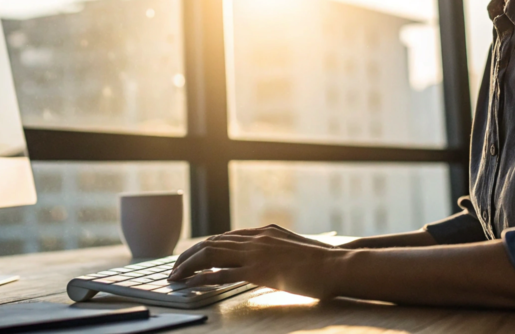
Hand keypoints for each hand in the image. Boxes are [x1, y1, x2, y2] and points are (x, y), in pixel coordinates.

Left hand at [168, 224, 344, 298]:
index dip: (204, 247)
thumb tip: (264, 260)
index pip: (225, 237)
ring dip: (189, 265)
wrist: (339, 265)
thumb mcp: (293, 249)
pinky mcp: (260, 271)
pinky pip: (224, 274)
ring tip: (175, 277)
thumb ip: (275, 250)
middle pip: (212, 242)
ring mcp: (257, 253)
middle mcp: (257, 238)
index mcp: (264, 232)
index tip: (191, 258)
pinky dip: (203, 277)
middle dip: (189, 255)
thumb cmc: (322, 262)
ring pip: (212, 254)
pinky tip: (192, 283)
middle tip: (175, 269)